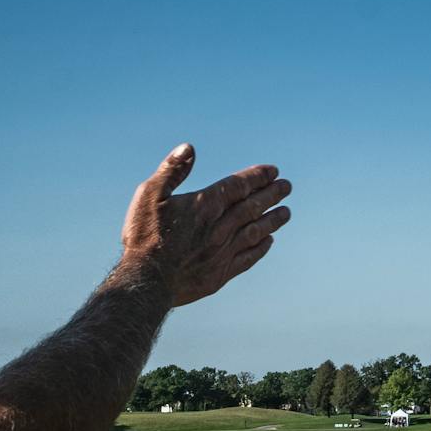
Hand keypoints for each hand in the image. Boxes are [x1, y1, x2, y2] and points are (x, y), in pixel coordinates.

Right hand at [119, 143, 291, 306]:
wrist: (145, 282)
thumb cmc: (143, 236)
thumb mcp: (149, 195)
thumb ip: (171, 170)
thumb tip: (189, 148)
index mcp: (204, 206)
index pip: (239, 186)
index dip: (257, 177)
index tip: (273, 172)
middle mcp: (219, 228)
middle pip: (252, 207)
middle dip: (271, 195)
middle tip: (286, 186)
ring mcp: (222, 252)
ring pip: (255, 232)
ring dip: (273, 220)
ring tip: (286, 212)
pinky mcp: (220, 274)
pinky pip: (248, 258)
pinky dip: (260, 249)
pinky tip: (268, 242)